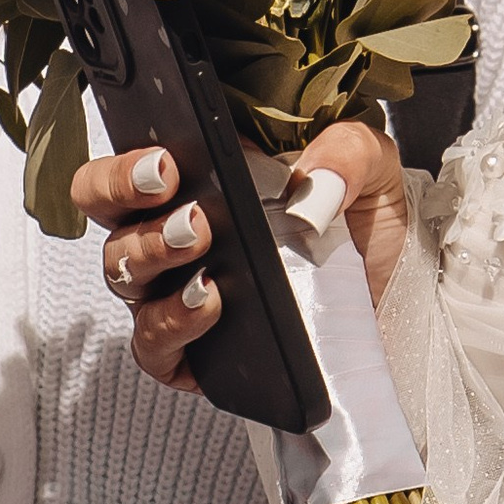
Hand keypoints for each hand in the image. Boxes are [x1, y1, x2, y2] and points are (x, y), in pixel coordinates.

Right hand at [74, 119, 408, 394]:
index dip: (127, 164)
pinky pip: (154, 344)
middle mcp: (173, 233)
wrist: (393, 299)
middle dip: (128, 202)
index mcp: (197, 179)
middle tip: (190, 210)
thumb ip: (347, 152)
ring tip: (206, 258)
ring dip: (156, 258)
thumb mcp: (369, 167)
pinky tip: (210, 306)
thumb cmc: (361, 223)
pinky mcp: (190, 351)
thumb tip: (314, 181)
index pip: (128, 166)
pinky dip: (172, 325)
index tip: (167, 163)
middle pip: (110, 217)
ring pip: (125, 275)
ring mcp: (175, 292)